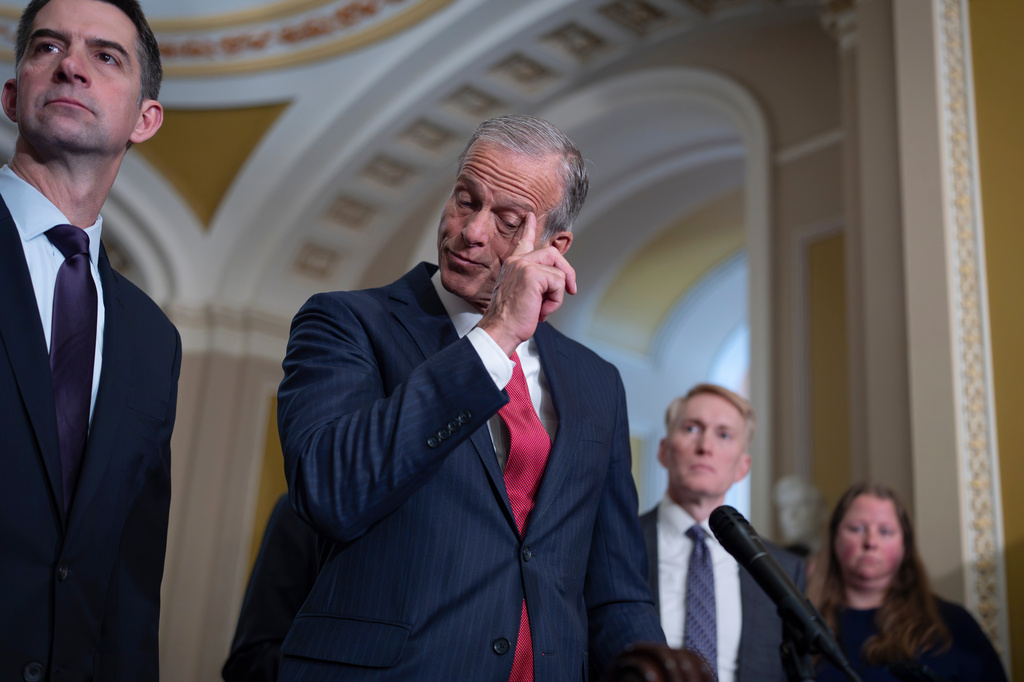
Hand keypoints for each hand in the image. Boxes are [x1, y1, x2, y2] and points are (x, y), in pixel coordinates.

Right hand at [477, 213, 575, 354]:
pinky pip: (558, 283)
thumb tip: (557, 281)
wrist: (500, 329)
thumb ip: (535, 282)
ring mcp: (524, 266)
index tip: (530, 216)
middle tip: (571, 290)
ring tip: (542, 308)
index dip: (529, 228)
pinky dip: (555, 301)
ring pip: (558, 273)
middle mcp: (517, 261)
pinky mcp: (532, 275)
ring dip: (556, 296)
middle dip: (566, 272)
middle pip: (553, 253)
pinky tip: (541, 310)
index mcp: (513, 264)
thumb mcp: (523, 294)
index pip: (523, 242)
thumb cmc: (511, 318)